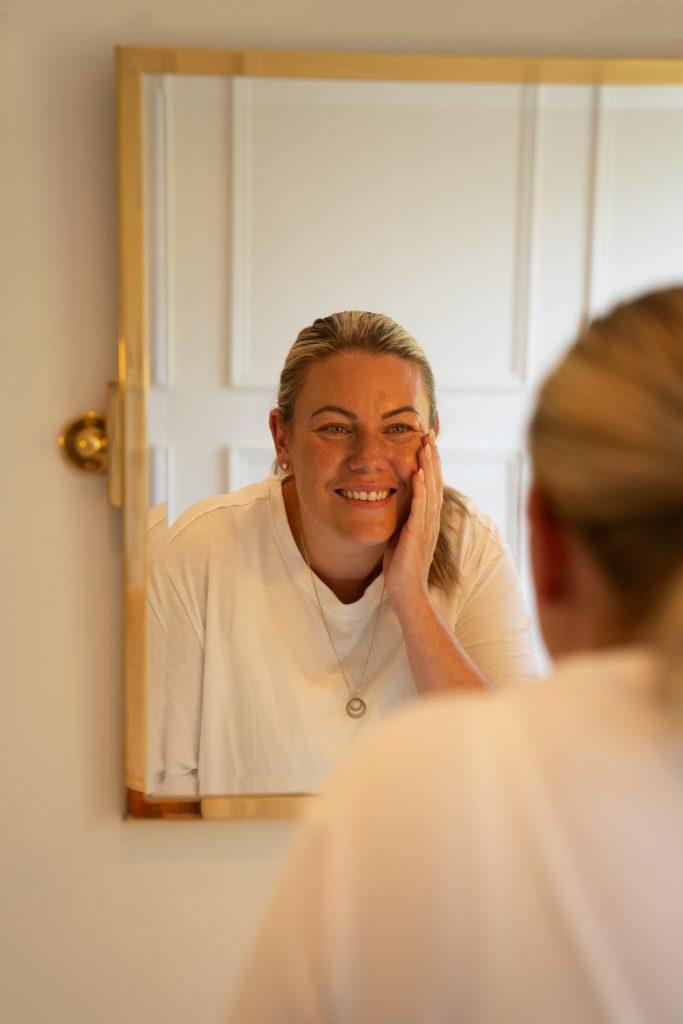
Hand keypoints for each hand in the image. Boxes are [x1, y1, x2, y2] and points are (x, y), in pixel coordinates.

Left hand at [383, 430, 442, 605]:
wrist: (406, 591)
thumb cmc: (401, 565)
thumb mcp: (401, 534)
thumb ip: (403, 517)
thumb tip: (394, 502)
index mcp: (427, 518)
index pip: (432, 484)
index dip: (431, 462)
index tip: (426, 442)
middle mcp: (431, 519)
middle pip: (435, 481)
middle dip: (433, 456)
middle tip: (429, 433)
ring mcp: (427, 526)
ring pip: (431, 489)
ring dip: (429, 465)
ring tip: (426, 445)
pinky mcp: (418, 534)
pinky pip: (420, 506)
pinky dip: (421, 488)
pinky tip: (419, 472)